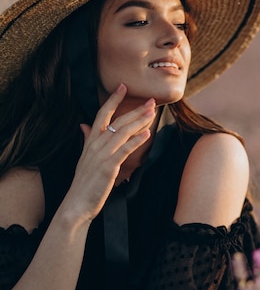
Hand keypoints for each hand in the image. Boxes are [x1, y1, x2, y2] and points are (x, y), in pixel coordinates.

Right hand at [63, 84, 154, 223]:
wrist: (77, 202)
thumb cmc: (84, 182)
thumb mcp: (84, 157)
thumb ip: (87, 140)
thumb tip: (84, 126)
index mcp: (91, 141)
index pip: (102, 114)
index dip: (113, 99)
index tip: (123, 86)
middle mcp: (96, 144)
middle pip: (118, 121)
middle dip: (135, 110)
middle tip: (151, 101)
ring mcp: (102, 155)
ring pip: (122, 132)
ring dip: (139, 121)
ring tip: (152, 113)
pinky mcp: (108, 166)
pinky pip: (124, 150)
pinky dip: (136, 141)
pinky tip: (147, 134)